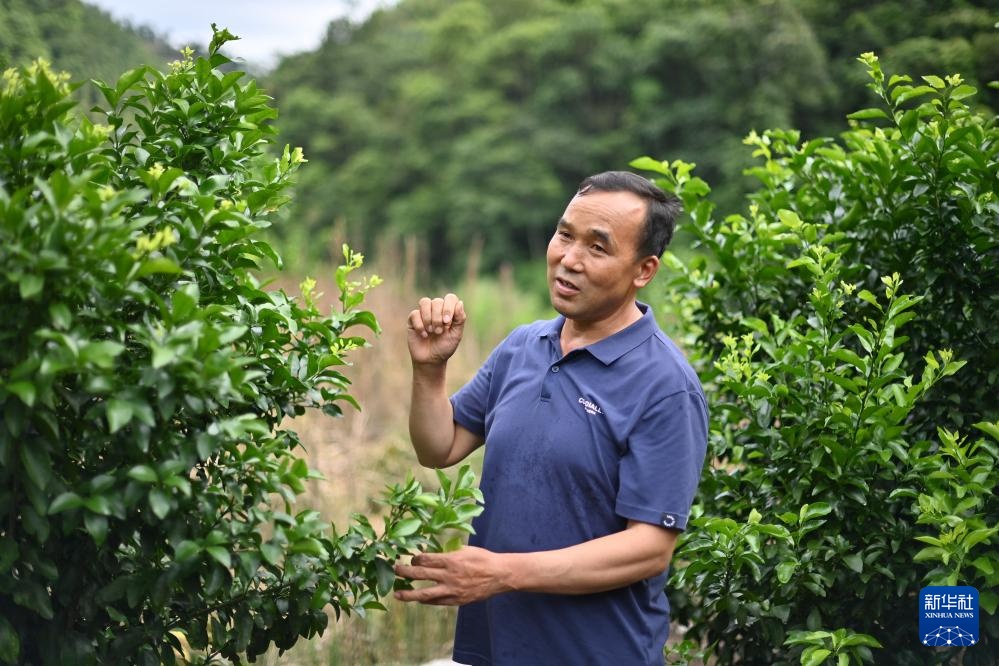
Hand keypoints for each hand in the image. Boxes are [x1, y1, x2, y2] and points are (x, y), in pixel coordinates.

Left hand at [393, 546, 509, 605]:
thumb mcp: (466, 549)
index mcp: (451, 560)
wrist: (500, 575)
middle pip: (421, 574)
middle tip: (395, 570)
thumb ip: (449, 551)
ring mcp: (452, 590)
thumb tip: (434, 552)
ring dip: (409, 594)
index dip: (416, 558)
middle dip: (405, 572)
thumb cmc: (483, 559)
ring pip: (425, 593)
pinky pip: (437, 602)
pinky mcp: (457, 600)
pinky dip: (426, 600)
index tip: (412, 558)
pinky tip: (419, 599)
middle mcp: (449, 576)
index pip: (426, 559)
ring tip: (397, 594)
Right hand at [407, 293, 465, 365]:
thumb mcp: (456, 335)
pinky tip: (423, 335)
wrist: (431, 360)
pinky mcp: (413, 319)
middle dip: (438, 317)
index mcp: (449, 311)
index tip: (447, 322)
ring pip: (424, 302)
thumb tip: (460, 303)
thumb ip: (460, 319)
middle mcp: (437, 309)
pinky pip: (415, 314)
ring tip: (431, 331)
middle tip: (439, 331)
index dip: (449, 308)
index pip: (450, 298)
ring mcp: (424, 313)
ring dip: (428, 318)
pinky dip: (420, 325)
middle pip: (437, 301)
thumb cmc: (445, 346)